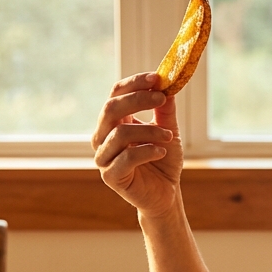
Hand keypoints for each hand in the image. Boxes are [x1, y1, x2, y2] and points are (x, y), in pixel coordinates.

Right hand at [92, 72, 183, 218]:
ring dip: (150, 131)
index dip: (134, 83)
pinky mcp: (110, 177)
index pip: (116, 94)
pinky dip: (147, 151)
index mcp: (113, 122)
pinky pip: (126, 158)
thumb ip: (165, 110)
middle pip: (111, 108)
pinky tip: (161, 152)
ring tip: (169, 136)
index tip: (157, 78)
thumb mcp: (168, 130)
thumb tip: (167, 83)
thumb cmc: (163, 160)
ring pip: (120, 133)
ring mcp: (104, 157)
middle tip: (161, 98)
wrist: (166, 193)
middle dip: (138, 99)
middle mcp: (103, 137)